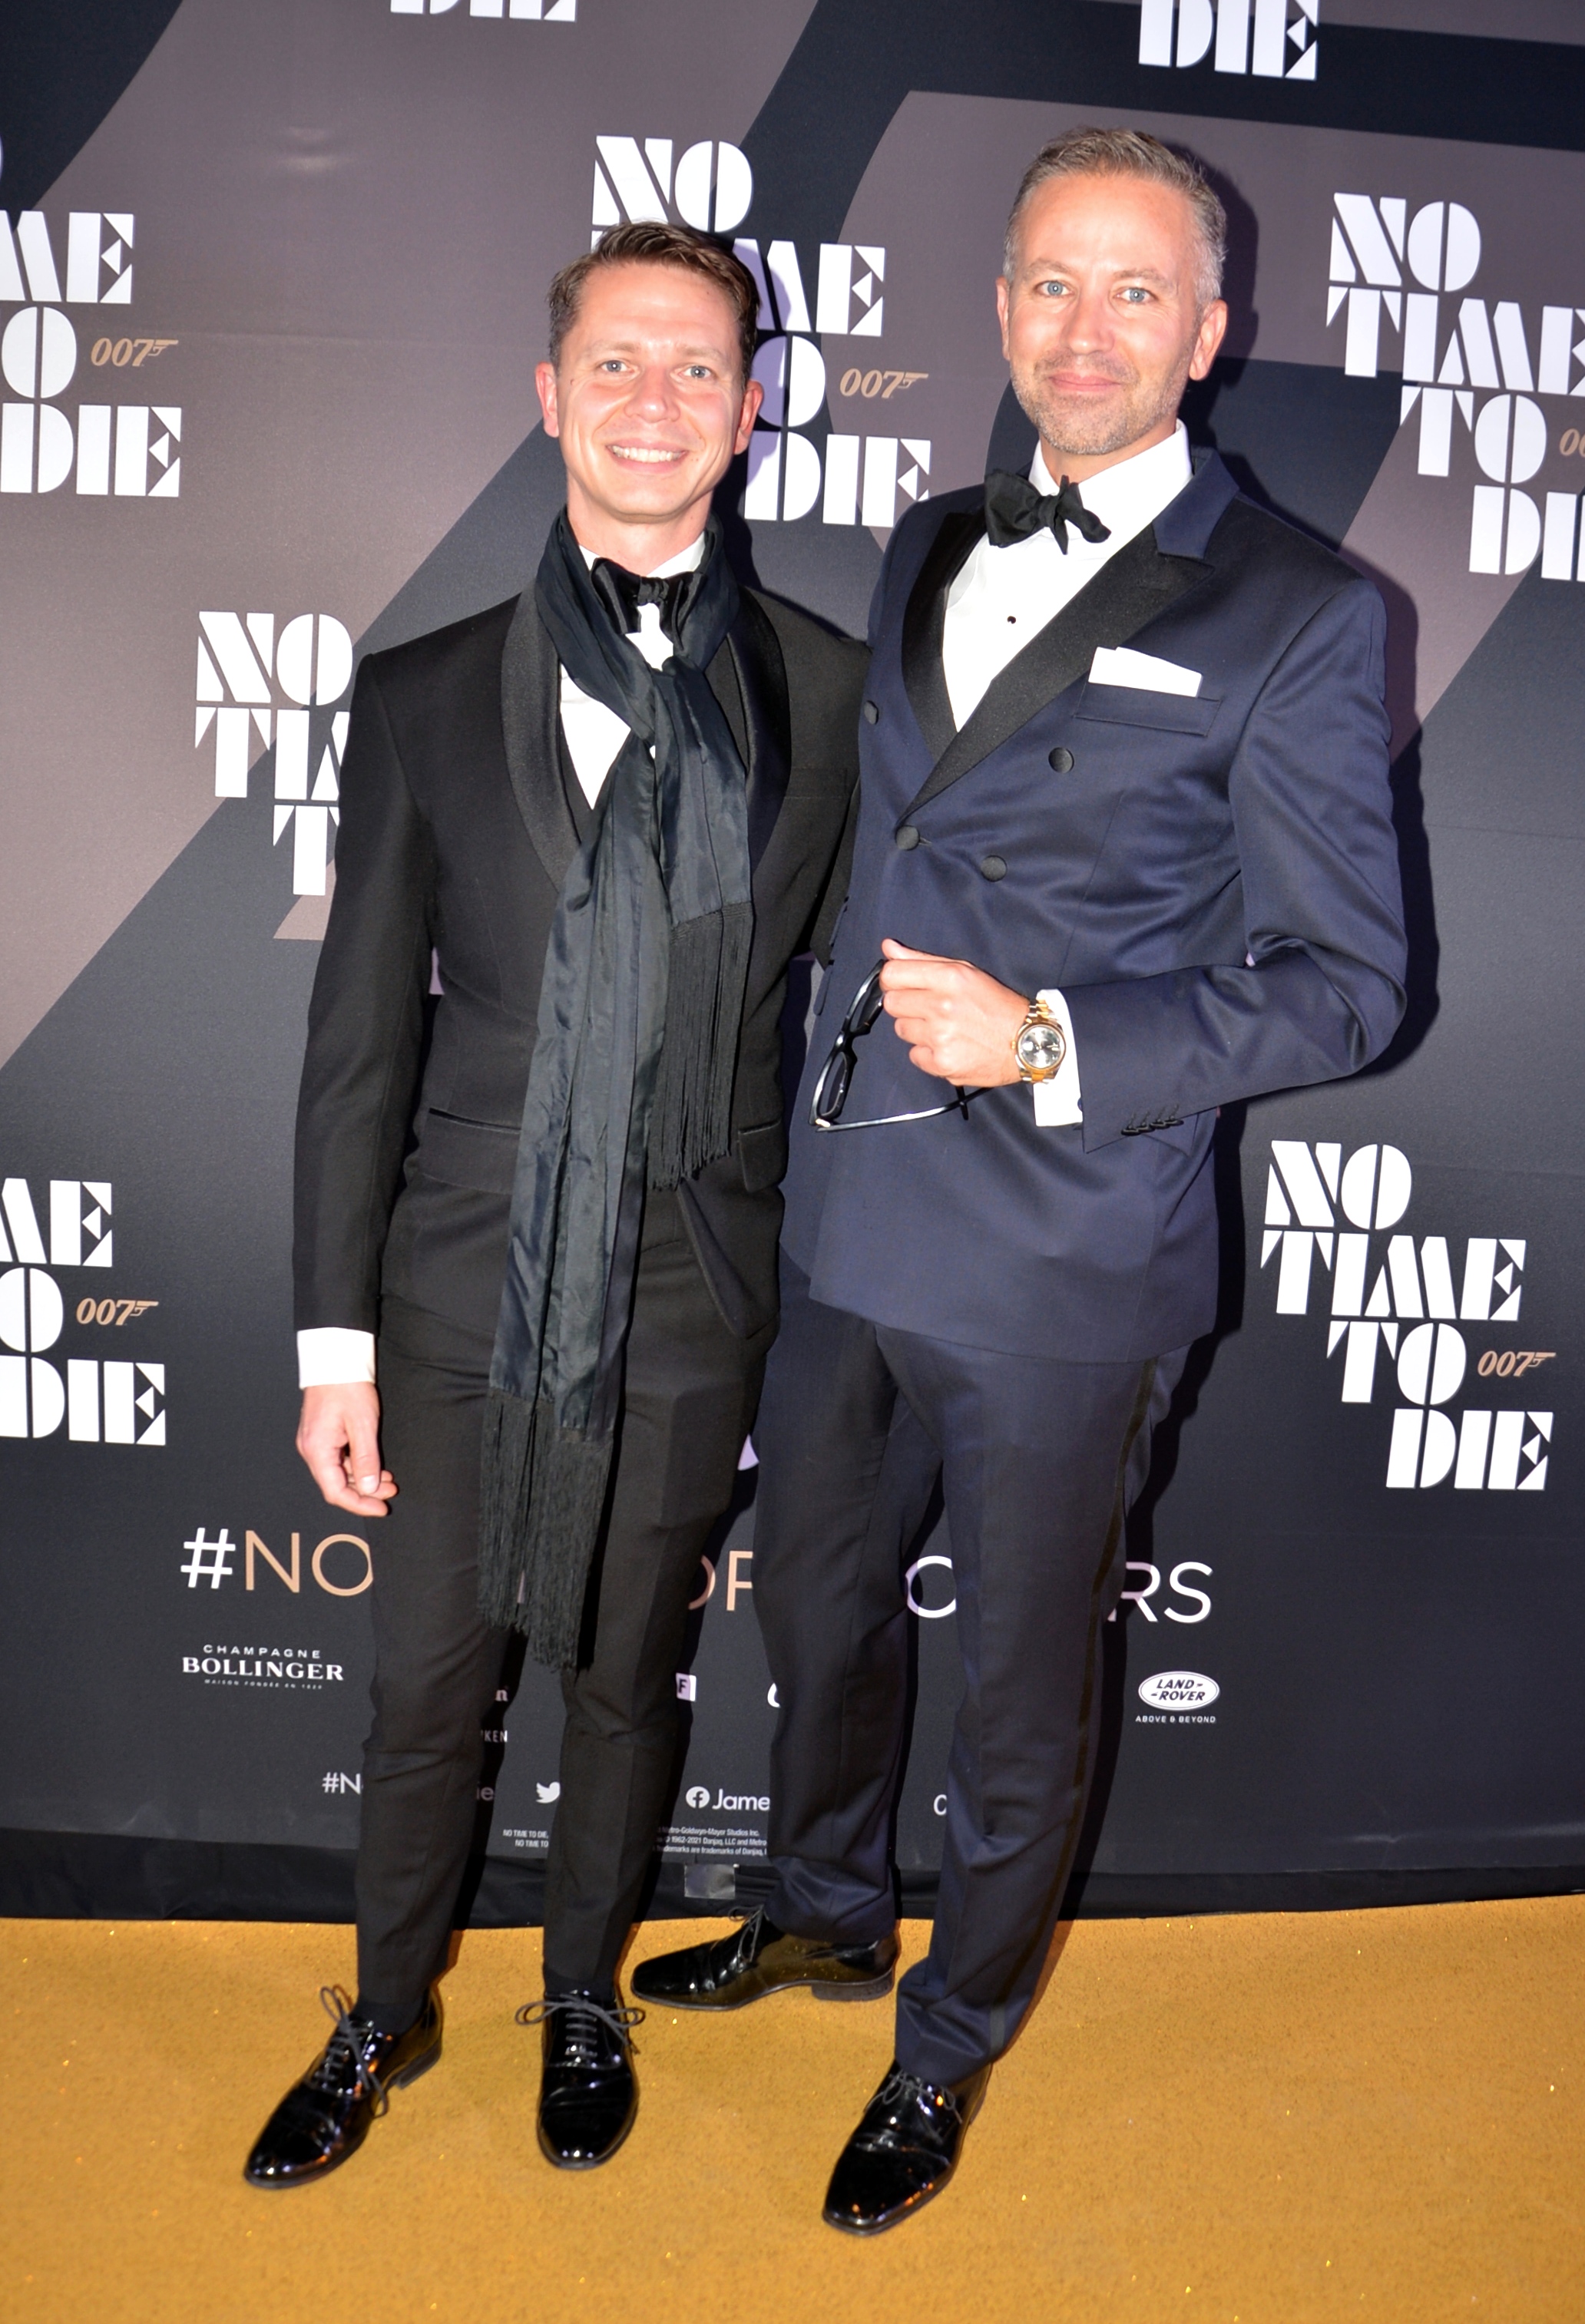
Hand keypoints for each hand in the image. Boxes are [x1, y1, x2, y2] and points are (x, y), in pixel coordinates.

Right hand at [297, 1383, 396, 1517]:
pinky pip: (337, 1459)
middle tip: (391, 1491)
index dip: (359, 1505)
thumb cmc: (347, 1386)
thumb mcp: (363, 1425)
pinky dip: (356, 1466)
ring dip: (363, 1479)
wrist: (335, 1359)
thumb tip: (370, 1488)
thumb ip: (366, 1460)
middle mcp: (310, 1449)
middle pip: (336, 1484)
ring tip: (388, 1479)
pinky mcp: (321, 1434)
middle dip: (365, 1492)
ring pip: (338, 1473)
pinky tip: (375, 1466)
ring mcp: (314, 1442)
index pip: (335, 1492)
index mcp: (317, 1450)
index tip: (381, 1508)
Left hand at [878, 937, 1026, 1087]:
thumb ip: (922, 959)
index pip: (891, 974)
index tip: (902, 985)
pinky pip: (914, 1055)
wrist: (1028, 1042)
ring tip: (945, 1028)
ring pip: (901, 1029)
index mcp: (949, 977)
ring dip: (917, 1029)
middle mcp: (942, 1006)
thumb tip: (889, 948)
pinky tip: (949, 1046)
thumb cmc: (997, 1005)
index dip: (893, 980)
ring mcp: (941, 1036)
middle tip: (929, 1008)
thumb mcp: (965, 971)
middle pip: (891, 1003)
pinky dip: (927, 1053)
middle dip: (906, 1005)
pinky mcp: (942, 1063)